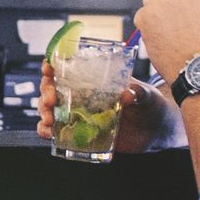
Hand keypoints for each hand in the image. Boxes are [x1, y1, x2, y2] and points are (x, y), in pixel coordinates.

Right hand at [31, 74, 166, 152]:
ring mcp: (80, 114)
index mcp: (94, 79)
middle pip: (53, 88)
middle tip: (51, 101)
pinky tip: (48, 134)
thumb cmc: (149, 103)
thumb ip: (138, 92)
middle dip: (46, 92)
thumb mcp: (146, 93)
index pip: (67, 67)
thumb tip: (127, 94)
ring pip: (51, 110)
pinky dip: (48, 132)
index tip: (48, 67)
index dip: (53, 65)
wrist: (156, 129)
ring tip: (48, 120)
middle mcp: (83, 94)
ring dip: (44, 113)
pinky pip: (58, 132)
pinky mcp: (82, 133)